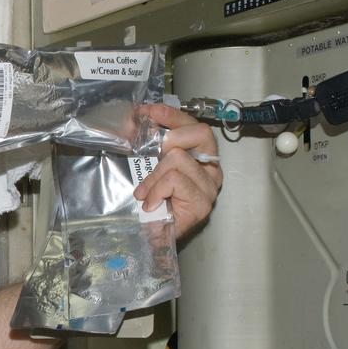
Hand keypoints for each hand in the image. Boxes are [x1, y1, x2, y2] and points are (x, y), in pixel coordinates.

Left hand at [133, 103, 222, 239]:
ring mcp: (210, 187)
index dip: (171, 115)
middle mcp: (212, 169)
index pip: (194, 126)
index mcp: (202, 157)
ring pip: (179, 158)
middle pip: (199, 133)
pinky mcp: (202, 202)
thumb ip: (149, 145)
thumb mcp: (149, 167)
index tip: (147, 111)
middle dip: (169, 138)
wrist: (149, 238)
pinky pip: (175, 180)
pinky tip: (150, 203)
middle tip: (150, 155)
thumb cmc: (151, 203)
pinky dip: (156, 189)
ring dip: (153, 175)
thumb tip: (135, 119)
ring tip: (145, 193)